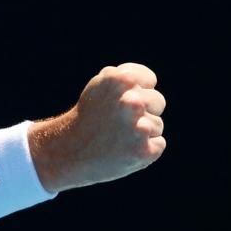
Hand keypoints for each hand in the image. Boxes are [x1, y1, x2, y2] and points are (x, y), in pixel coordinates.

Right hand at [31, 63, 166, 191]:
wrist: (71, 151)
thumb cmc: (90, 115)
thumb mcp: (100, 84)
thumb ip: (126, 78)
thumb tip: (149, 83)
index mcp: (121, 80)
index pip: (150, 80)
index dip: (136, 90)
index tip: (120, 100)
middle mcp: (131, 102)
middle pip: (158, 102)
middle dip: (144, 110)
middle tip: (119, 121)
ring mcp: (138, 128)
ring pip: (157, 125)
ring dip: (142, 132)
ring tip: (118, 137)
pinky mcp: (143, 152)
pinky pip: (158, 144)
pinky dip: (145, 150)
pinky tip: (125, 150)